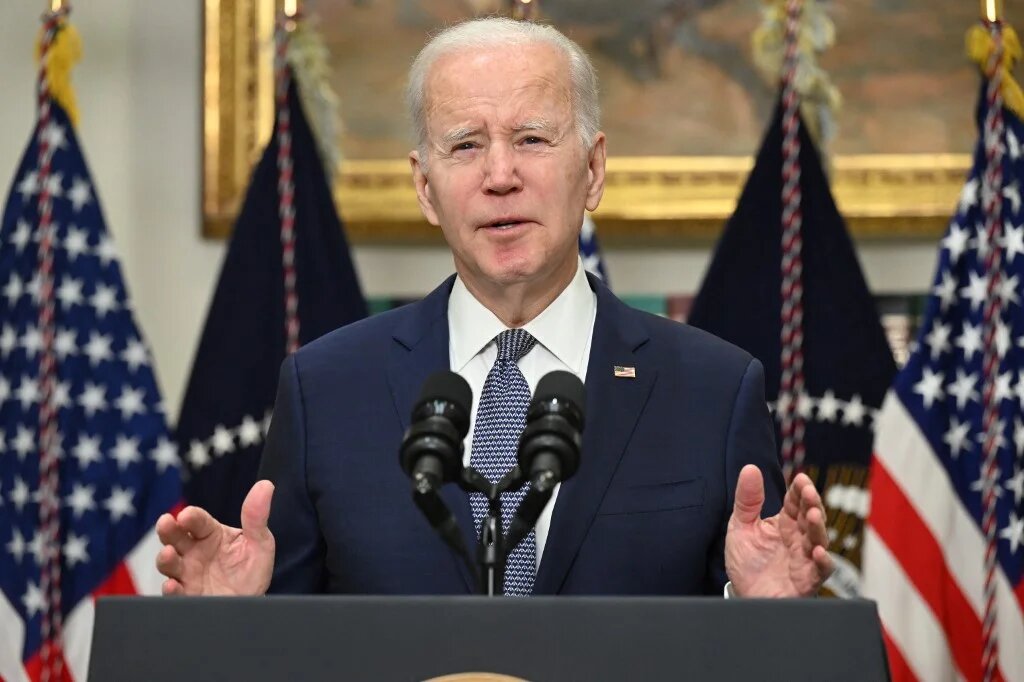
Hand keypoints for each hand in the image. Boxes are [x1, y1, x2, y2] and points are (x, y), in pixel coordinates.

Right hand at [155, 480, 275, 595]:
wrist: (250, 602)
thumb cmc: (252, 569)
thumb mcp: (260, 542)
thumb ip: (257, 517)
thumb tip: (266, 485)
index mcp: (210, 534)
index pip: (198, 520)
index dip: (191, 516)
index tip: (186, 515)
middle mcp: (194, 552)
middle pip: (175, 536)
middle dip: (168, 529)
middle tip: (166, 523)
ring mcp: (187, 573)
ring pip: (169, 563)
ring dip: (165, 558)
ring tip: (168, 554)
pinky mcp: (186, 596)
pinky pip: (174, 592)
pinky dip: (170, 589)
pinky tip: (173, 585)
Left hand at [725, 465, 832, 596]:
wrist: (743, 598)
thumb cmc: (747, 563)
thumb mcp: (741, 526)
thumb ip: (747, 499)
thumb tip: (750, 468)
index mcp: (784, 525)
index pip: (795, 503)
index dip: (799, 491)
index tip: (800, 479)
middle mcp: (798, 540)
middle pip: (810, 518)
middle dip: (812, 504)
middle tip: (808, 492)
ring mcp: (804, 560)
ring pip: (819, 540)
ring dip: (818, 528)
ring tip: (813, 515)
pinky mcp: (806, 581)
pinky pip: (820, 571)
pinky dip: (823, 562)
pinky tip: (819, 552)